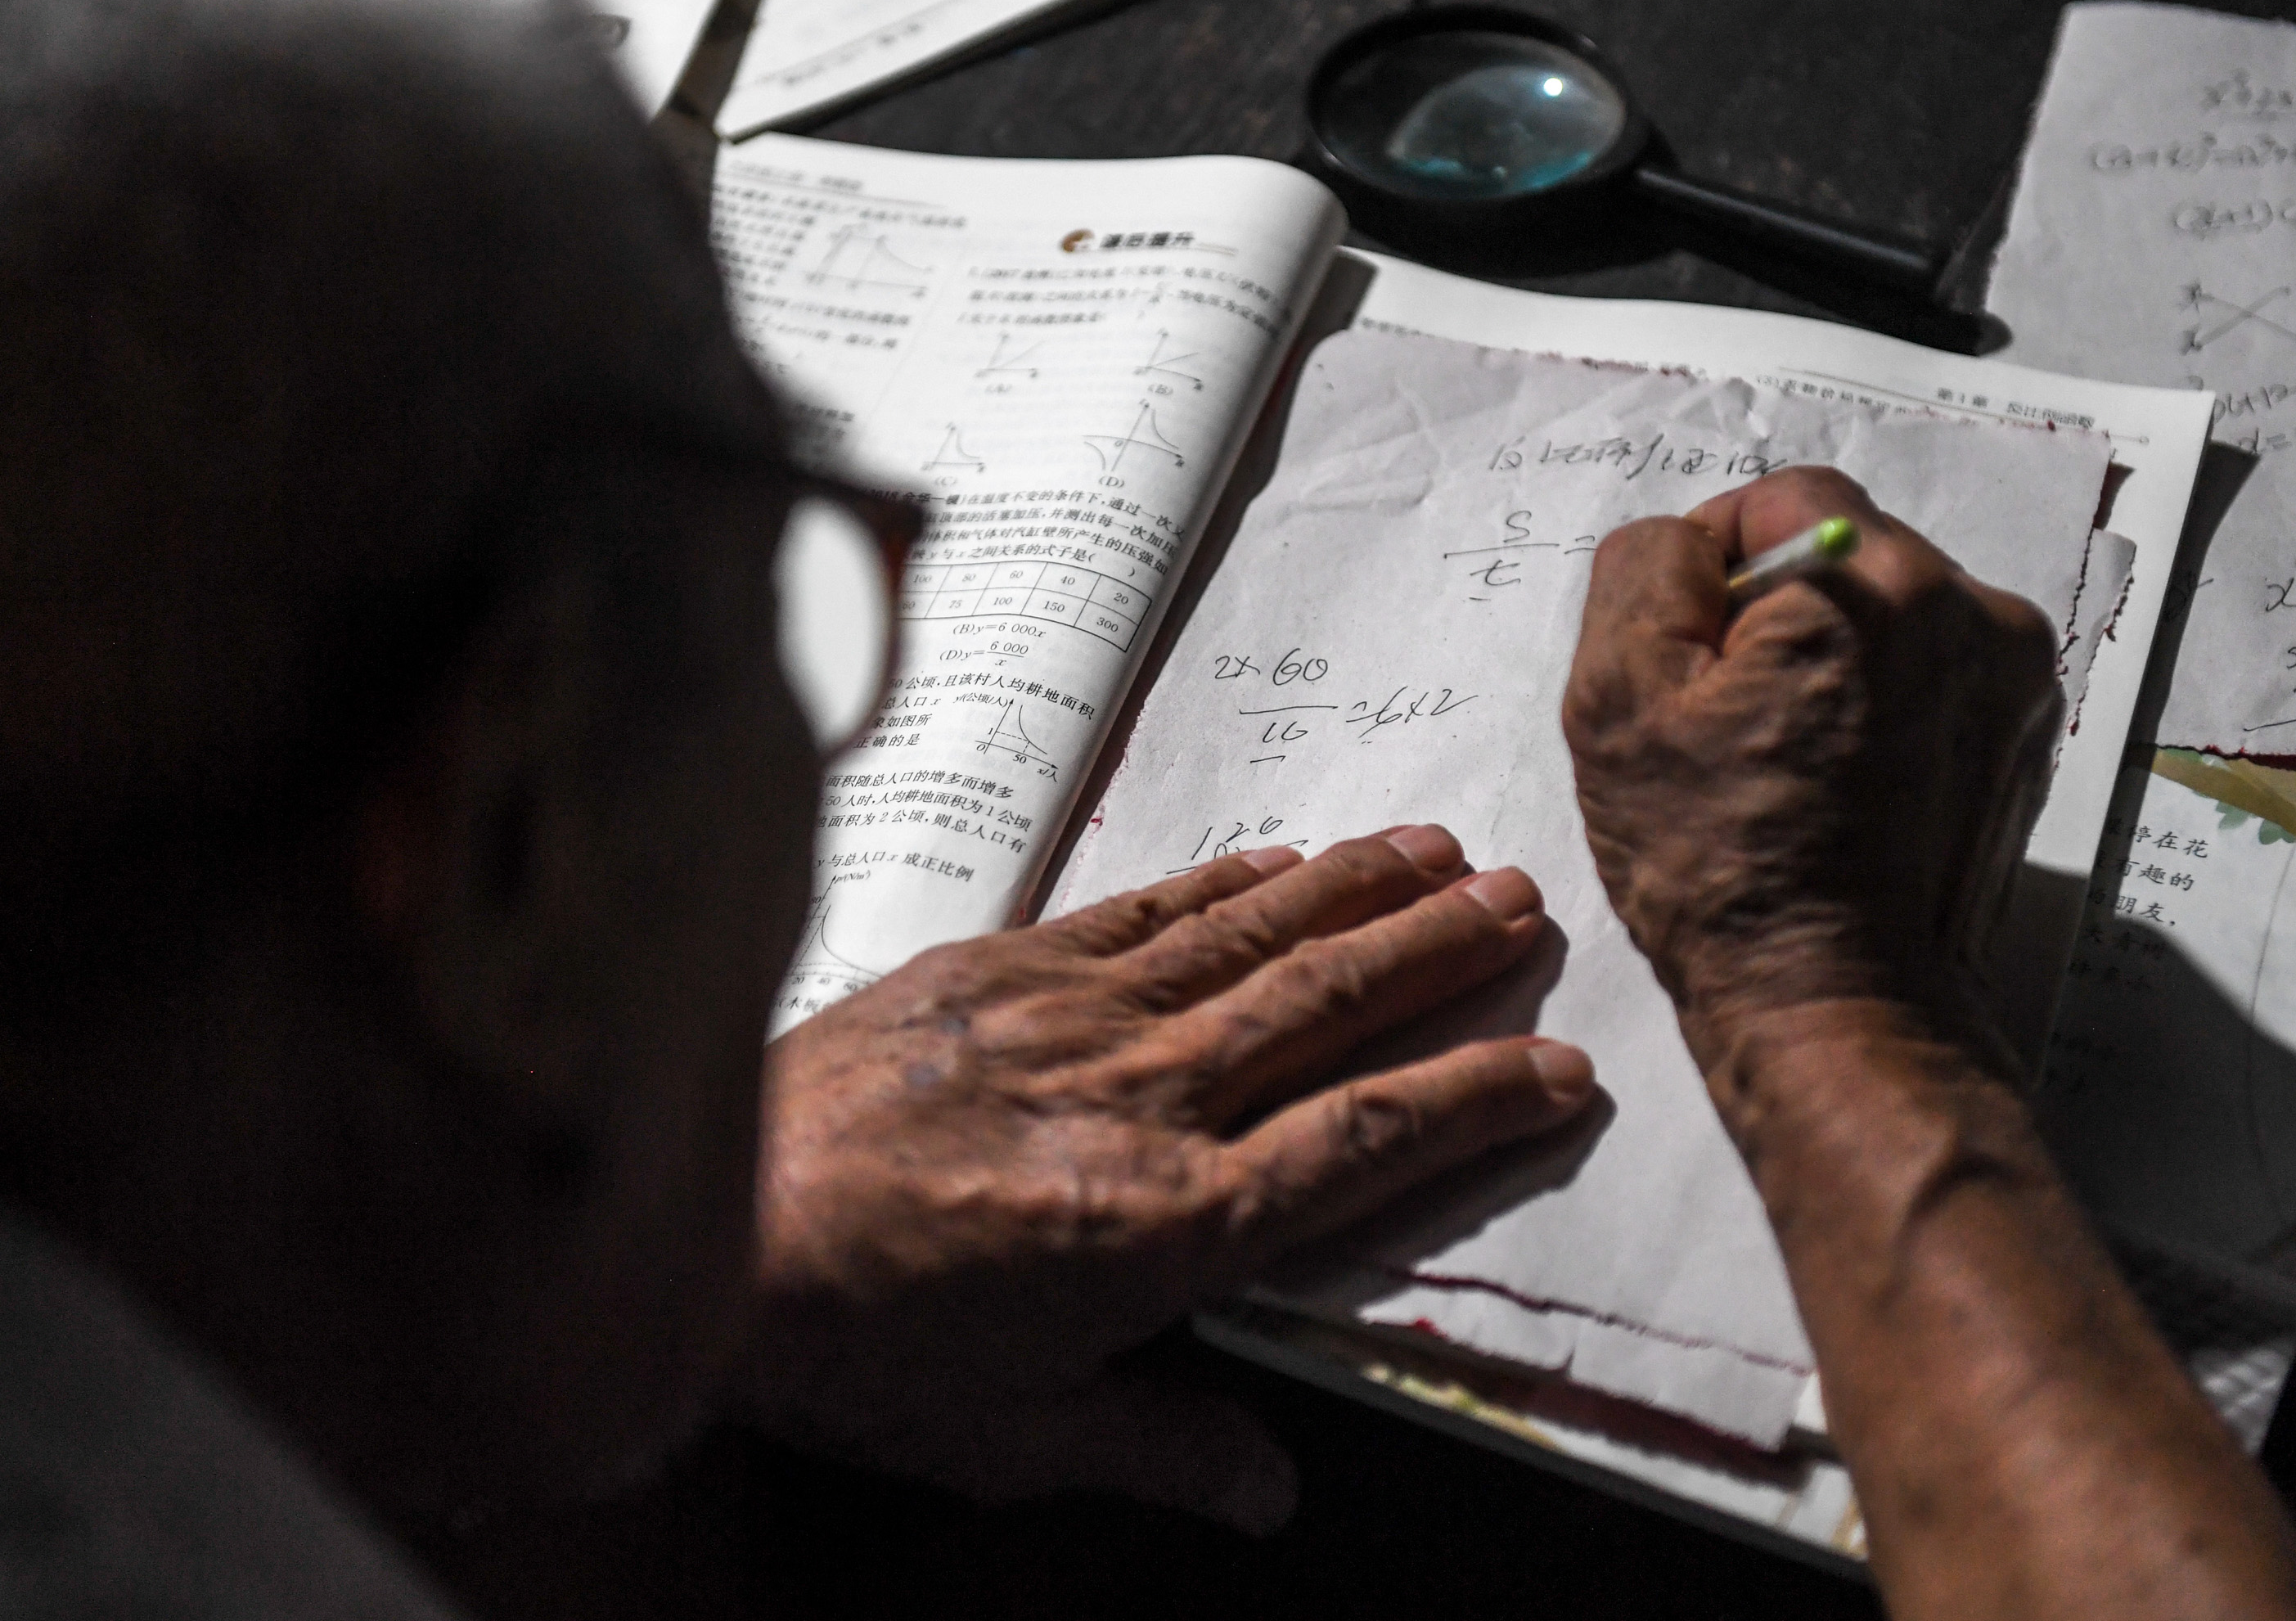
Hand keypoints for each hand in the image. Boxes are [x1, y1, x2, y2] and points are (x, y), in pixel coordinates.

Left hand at [738, 827, 1592, 1531]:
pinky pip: (1143, 907)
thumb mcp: (1009, 1441)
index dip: (1472, 1100)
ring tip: (1441, 850)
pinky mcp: (999, 964)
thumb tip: (1271, 1494)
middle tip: (1523, 901)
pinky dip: (1227, 879)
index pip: (1361, 1147)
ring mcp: (1069, 1017)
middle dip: (1438, 953)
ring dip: (1357, 891)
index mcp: (1162, 1226)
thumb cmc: (850, 1353)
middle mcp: (1139, 1101)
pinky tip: (1287, 857)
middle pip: (1326, 1010)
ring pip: (1250, 938)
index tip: (1556, 1065)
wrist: (691, 1227)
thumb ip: (1158, 1452)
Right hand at [1561, 466, 2061, 1074]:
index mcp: (1867, 585)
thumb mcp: (1617, 703)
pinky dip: (1887, 702)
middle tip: (1731, 719)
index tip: (1690, 659)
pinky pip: (1937, 671)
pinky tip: (1844, 780)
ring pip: (1892, 611)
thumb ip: (1643, 572)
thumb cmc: (1724, 869)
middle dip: (1779, 614)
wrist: (1842, 1004)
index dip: (1711, 568)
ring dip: (1836, 657)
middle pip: (1845, 551)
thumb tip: (1689, 546)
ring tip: (1791, 757)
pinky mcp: (2027, 732)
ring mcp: (2012, 675)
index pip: (1777, 501)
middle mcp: (1966, 609)